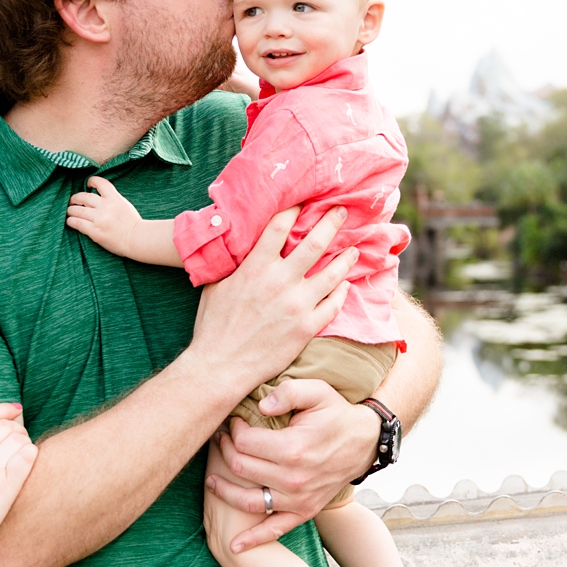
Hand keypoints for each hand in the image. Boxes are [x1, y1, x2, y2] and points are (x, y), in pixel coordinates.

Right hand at [0, 405, 36, 557]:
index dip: (4, 408)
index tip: (15, 409)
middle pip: (7, 426)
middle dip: (15, 428)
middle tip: (16, 440)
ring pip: (20, 439)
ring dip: (23, 442)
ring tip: (19, 453)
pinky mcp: (6, 488)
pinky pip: (28, 457)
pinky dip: (30, 454)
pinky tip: (25, 462)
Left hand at [66, 176, 141, 254]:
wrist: (137, 239)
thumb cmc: (132, 223)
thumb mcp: (123, 204)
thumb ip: (111, 199)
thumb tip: (94, 196)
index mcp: (114, 198)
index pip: (99, 183)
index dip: (91, 181)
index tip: (87, 184)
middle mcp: (105, 206)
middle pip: (83, 197)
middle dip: (75, 198)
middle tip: (72, 201)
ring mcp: (99, 219)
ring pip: (77, 210)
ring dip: (70, 210)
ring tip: (69, 211)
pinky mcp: (95, 231)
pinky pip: (77, 223)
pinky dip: (71, 221)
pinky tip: (70, 221)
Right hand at [188, 207, 358, 389]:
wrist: (220, 366)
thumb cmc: (213, 326)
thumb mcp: (216, 285)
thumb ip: (234, 263)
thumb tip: (238, 245)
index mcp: (255, 267)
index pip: (280, 226)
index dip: (294, 208)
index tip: (305, 200)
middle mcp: (280, 281)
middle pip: (314, 242)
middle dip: (330, 222)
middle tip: (340, 211)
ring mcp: (297, 305)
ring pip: (332, 273)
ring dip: (345, 258)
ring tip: (353, 249)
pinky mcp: (306, 327)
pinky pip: (332, 305)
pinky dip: (341, 293)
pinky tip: (345, 286)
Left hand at [204, 378, 378, 552]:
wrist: (365, 442)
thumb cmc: (337, 414)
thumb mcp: (318, 391)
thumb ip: (288, 392)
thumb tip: (261, 406)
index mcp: (293, 448)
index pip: (244, 442)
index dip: (233, 430)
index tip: (233, 422)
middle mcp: (293, 478)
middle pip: (241, 468)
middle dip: (225, 452)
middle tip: (221, 440)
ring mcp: (298, 498)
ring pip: (247, 501)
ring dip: (224, 491)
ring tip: (211, 480)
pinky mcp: (304, 511)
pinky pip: (274, 529)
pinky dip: (253, 539)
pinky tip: (234, 546)